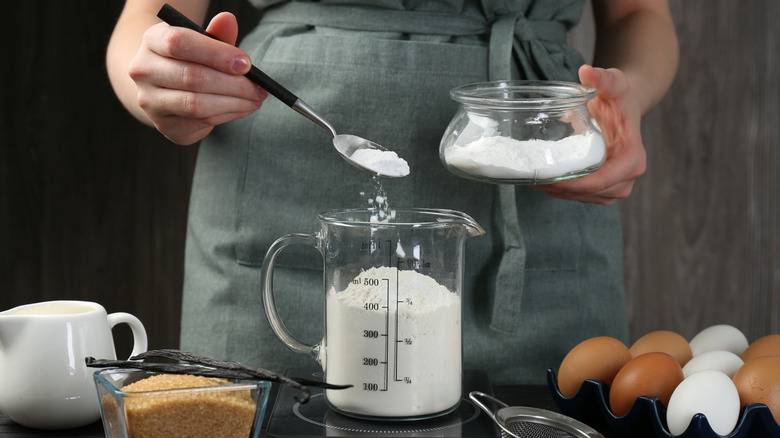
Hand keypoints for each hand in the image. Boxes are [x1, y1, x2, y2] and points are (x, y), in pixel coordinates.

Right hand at [128, 12, 267, 144]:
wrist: (163, 88)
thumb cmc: (189, 60)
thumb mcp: (201, 42)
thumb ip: (216, 34)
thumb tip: (228, 20)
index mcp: (152, 40)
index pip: (179, 43)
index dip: (216, 54)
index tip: (246, 64)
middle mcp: (144, 70)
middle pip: (193, 77)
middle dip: (234, 84)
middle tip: (259, 87)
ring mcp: (150, 101)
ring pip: (198, 104)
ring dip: (234, 103)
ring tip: (255, 99)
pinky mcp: (164, 124)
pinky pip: (202, 121)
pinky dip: (229, 115)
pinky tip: (242, 108)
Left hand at [532, 65, 645, 204]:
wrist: (624, 108)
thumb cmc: (619, 97)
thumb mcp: (615, 83)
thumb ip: (603, 78)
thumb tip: (587, 72)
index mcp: (632, 159)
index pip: (601, 182)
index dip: (574, 185)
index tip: (548, 178)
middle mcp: (628, 178)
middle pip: (590, 194)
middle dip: (561, 190)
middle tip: (532, 178)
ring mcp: (616, 186)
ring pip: (584, 199)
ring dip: (558, 193)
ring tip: (533, 179)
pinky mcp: (604, 189)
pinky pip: (581, 197)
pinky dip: (561, 192)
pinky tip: (542, 181)